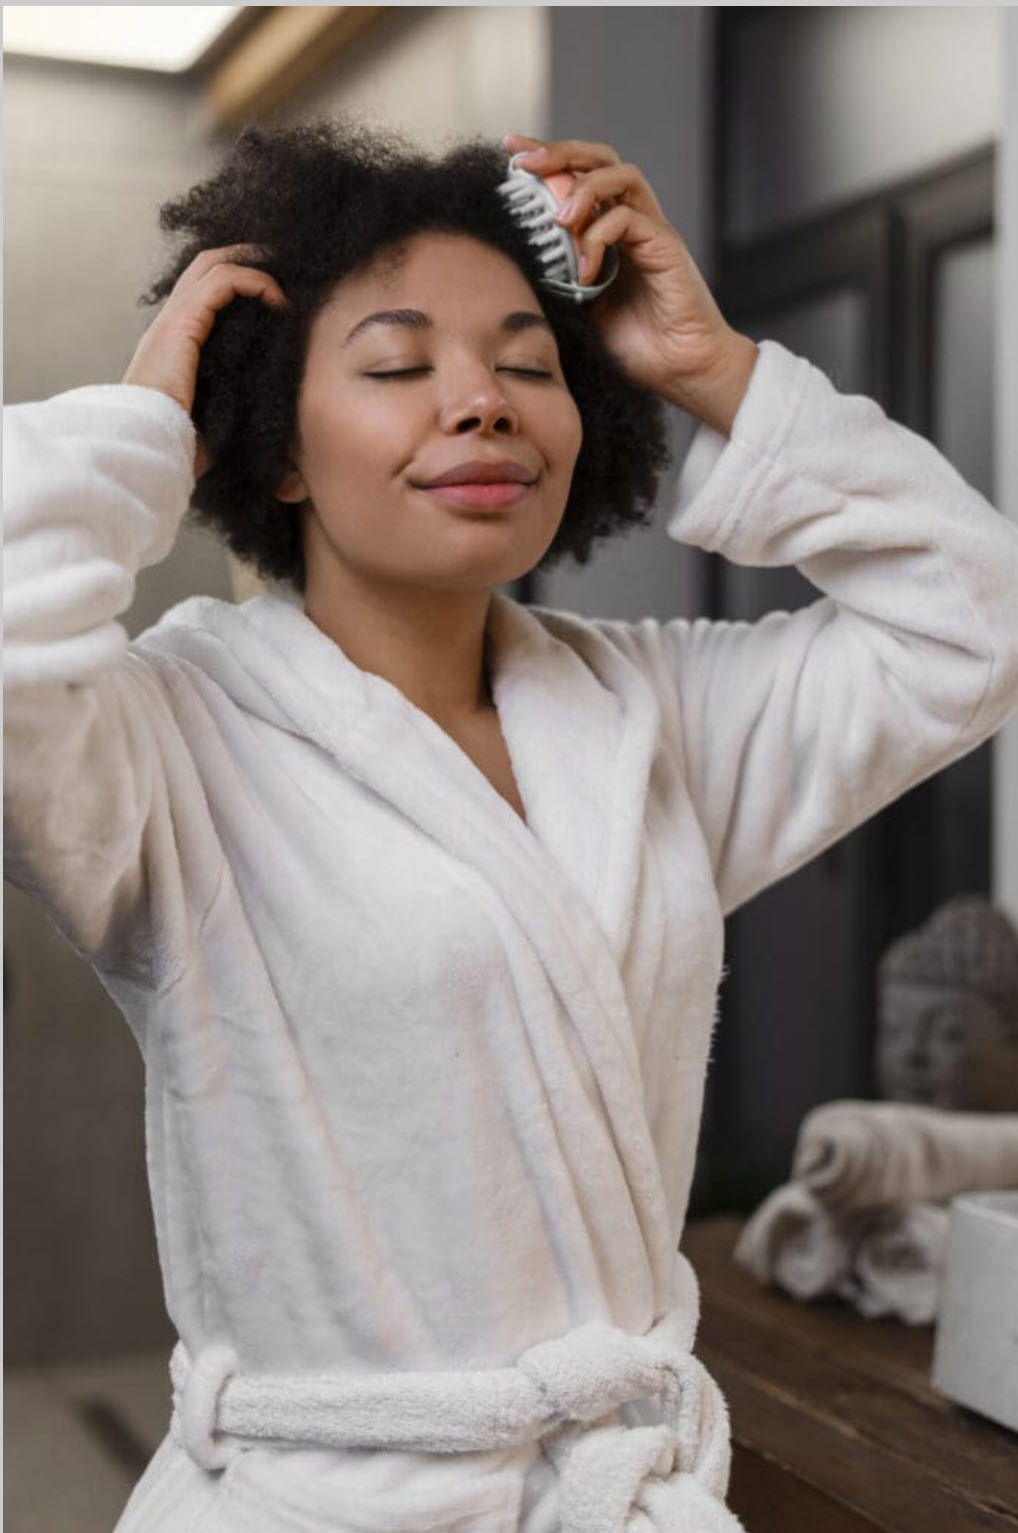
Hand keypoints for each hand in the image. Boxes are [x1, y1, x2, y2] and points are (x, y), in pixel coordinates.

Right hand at [122, 244, 287, 476]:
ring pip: (213, 264)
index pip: (206, 293)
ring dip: (254, 263)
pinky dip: (254, 281)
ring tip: (287, 276)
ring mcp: (173, 321)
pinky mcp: (182, 324)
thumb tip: (284, 447)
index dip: (241, 283)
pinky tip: (279, 301)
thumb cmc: (181, 448)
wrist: (148, 447)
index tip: (278, 295)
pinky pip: (222, 282)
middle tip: (285, 267)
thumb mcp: (220, 425)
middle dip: (247, 259)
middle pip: (207, 267)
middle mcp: (172, 325)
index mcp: (176, 346)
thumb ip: (244, 417)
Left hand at [503, 134, 757, 433]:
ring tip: (559, 220)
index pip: (579, 176)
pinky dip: (599, 237)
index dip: (547, 159)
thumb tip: (514, 266)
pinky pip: (629, 219)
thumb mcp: (581, 312)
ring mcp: (652, 230)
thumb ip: (557, 282)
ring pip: (620, 175)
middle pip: (600, 160)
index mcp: (611, 232)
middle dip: (559, 152)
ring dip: (582, 189)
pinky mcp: (666, 247)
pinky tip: (585, 271)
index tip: (510, 155)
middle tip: (524, 163)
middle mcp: (634, 221)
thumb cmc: (636, 348)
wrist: (681, 372)